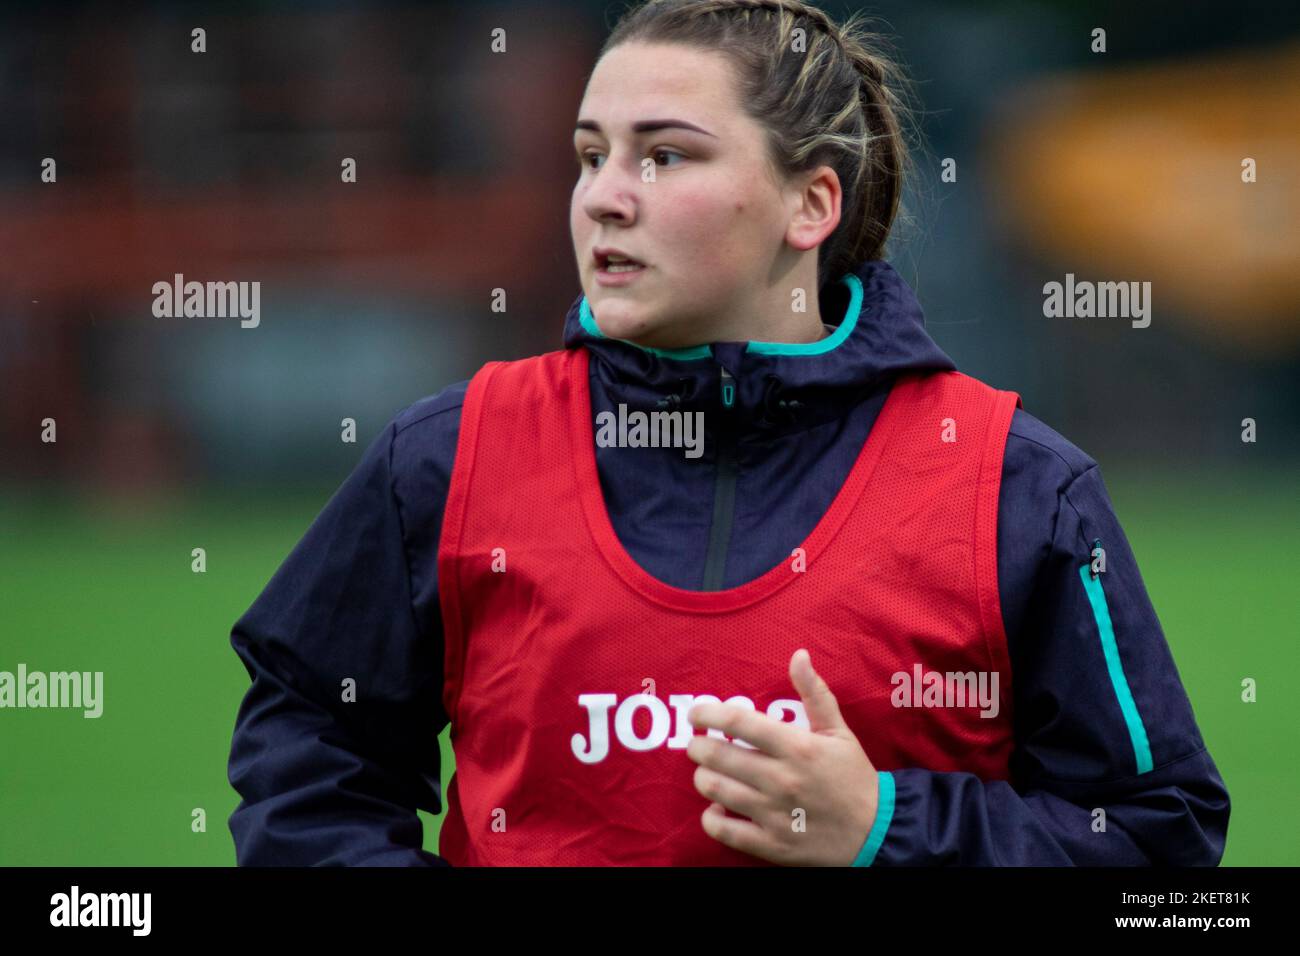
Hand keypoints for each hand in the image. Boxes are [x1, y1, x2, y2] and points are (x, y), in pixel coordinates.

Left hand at [686, 648, 879, 865]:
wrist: (877, 832)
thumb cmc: (853, 776)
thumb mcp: (839, 731)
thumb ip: (815, 693)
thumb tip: (798, 655)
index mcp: (797, 747)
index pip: (738, 723)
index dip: (708, 714)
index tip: (696, 714)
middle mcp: (782, 779)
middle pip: (718, 756)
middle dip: (698, 746)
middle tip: (699, 744)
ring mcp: (774, 814)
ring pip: (715, 790)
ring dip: (703, 777)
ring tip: (708, 771)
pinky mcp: (771, 844)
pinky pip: (723, 831)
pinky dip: (711, 818)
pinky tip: (717, 808)